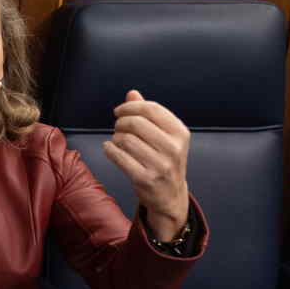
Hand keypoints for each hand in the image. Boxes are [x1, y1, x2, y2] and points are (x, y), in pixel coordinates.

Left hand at [102, 90, 190, 239]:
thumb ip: (148, 114)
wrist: (170, 195)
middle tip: (118, 128)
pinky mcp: (145, 179)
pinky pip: (119, 157)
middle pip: (136, 122)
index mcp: (180, 133)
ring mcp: (160, 165)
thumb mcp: (163, 136)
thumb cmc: (163, 159)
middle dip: (121, 122)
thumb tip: (131, 93)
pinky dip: (109, 150)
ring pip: (125, 139)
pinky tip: (109, 149)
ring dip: (115, 138)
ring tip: (117, 141)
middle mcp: (173, 149)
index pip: (151, 109)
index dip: (130, 107)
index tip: (119, 111)